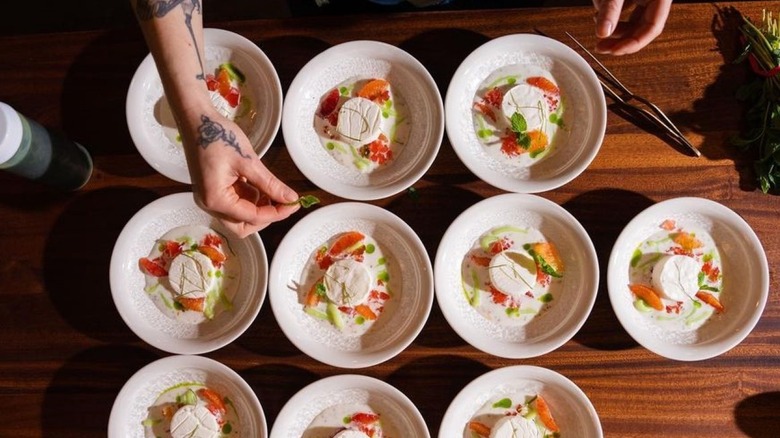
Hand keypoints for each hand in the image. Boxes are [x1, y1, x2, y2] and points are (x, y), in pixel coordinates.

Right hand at [181, 110, 299, 237]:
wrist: (197, 120)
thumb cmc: (218, 136)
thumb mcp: (248, 161)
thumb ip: (270, 184)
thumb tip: (290, 198)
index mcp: (216, 199)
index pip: (252, 217)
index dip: (277, 213)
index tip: (294, 204)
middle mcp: (210, 204)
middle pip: (243, 225)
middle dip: (265, 217)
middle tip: (283, 203)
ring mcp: (210, 199)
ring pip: (240, 216)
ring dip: (259, 207)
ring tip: (272, 190)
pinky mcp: (214, 191)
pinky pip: (235, 203)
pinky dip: (251, 198)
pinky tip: (260, 185)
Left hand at [593, 0, 671, 54]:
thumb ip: (610, 10)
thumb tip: (602, 32)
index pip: (652, 28)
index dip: (633, 43)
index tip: (614, 51)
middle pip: (641, 27)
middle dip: (619, 38)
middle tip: (601, 47)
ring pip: (631, 19)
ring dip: (613, 25)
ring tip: (596, 21)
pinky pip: (625, 8)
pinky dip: (612, 13)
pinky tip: (599, 12)